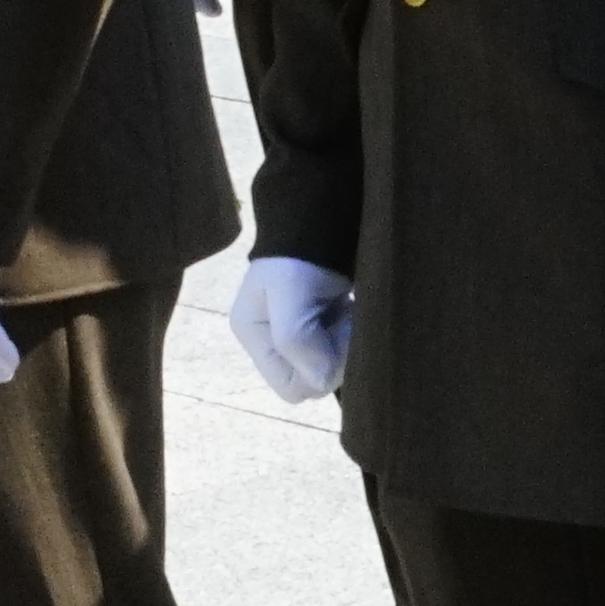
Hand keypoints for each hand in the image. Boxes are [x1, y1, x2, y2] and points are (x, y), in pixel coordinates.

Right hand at [230, 255, 351, 405]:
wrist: (320, 217)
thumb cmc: (299, 254)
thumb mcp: (289, 291)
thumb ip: (296, 339)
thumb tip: (324, 380)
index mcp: (254, 336)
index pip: (292, 388)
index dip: (319, 371)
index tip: (333, 334)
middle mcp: (272, 343)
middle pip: (313, 380)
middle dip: (335, 356)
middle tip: (343, 319)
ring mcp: (296, 335)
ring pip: (330, 367)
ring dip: (345, 344)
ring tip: (345, 311)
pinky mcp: (318, 326)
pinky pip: (339, 351)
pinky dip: (350, 335)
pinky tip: (348, 311)